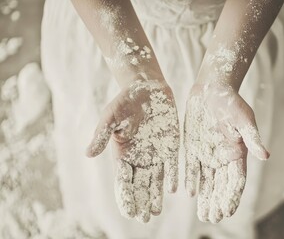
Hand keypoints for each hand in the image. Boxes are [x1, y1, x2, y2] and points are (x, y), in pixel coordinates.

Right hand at [86, 77, 179, 222]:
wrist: (146, 88)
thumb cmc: (125, 101)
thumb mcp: (110, 117)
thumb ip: (101, 135)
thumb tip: (88, 154)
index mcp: (123, 154)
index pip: (123, 181)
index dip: (126, 197)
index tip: (129, 212)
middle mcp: (139, 158)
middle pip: (140, 185)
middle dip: (141, 202)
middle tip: (144, 219)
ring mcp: (156, 153)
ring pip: (156, 180)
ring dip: (155, 196)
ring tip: (156, 212)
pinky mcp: (170, 146)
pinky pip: (172, 165)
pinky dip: (171, 177)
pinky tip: (172, 189)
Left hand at [184, 82, 268, 222]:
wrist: (212, 89)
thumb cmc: (231, 102)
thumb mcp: (243, 119)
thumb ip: (252, 138)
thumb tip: (266, 156)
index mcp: (237, 153)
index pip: (236, 181)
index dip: (231, 197)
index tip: (226, 212)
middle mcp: (223, 157)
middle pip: (221, 186)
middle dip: (217, 202)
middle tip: (211, 218)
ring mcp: (208, 153)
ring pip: (207, 181)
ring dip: (206, 198)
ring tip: (203, 215)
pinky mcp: (194, 147)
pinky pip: (192, 168)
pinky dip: (192, 180)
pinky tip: (190, 193)